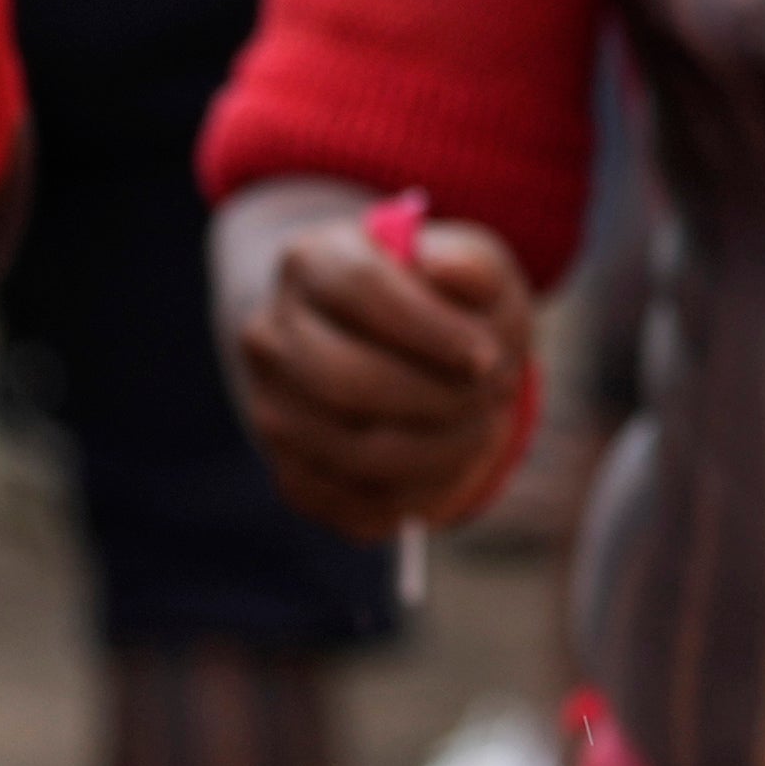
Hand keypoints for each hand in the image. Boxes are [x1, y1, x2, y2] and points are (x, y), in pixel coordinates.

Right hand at [225, 188, 540, 538]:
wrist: (412, 359)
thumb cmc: (450, 306)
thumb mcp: (476, 269)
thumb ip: (472, 265)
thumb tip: (443, 269)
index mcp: (311, 261)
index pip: (360, 289)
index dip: (429, 329)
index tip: (487, 355)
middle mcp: (271, 336)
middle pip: (347, 379)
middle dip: (438, 396)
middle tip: (493, 395)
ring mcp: (272, 411)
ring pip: (354, 450)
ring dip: (440, 448)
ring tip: (483, 425)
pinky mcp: (293, 477)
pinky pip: (356, 504)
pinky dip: (421, 492)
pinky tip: (451, 460)